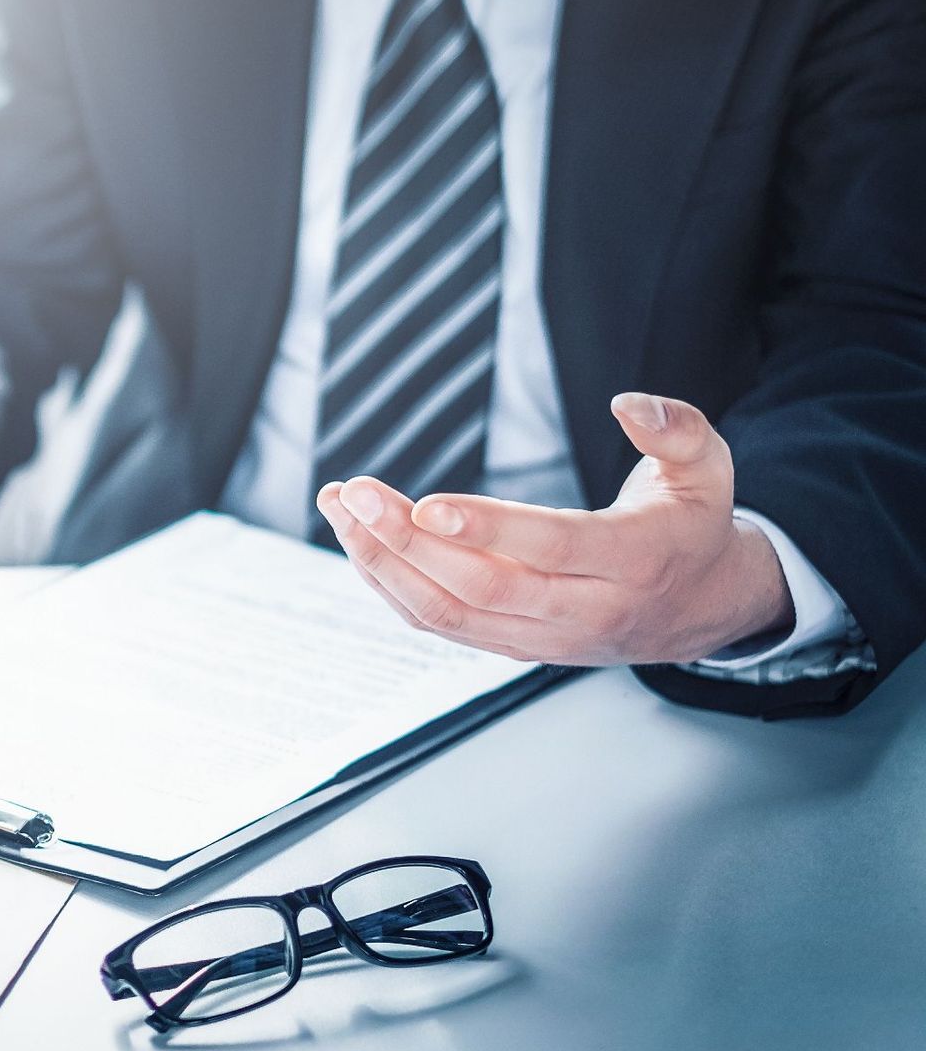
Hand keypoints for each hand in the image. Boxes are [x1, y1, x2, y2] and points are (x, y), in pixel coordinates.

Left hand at [314, 392, 794, 666]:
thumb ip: (679, 429)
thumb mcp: (710, 469)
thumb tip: (627, 403)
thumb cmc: (691, 526)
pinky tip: (360, 542)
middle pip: (483, 587)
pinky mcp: (513, 646)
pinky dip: (392, 587)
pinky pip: (440, 625)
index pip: (552, 549)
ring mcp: (544, 638)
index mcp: (635, 562)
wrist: (699, 610)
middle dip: (408, 541)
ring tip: (340, 510)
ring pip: (449, 615)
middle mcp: (586, 611)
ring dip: (383, 564)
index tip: (426, 502)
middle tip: (355, 492)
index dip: (487, 529)